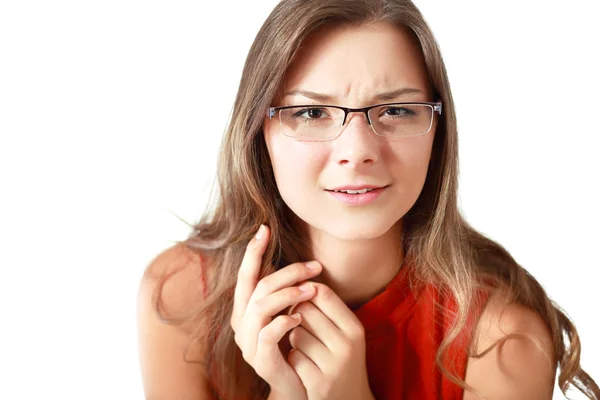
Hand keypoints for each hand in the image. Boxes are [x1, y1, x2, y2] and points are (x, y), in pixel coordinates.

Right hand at [230, 224, 322, 399]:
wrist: (295, 384)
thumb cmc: (292, 344)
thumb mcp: (286, 313)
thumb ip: (283, 292)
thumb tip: (297, 265)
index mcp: (244, 309)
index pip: (246, 275)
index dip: (253, 251)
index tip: (265, 229)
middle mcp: (240, 323)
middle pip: (258, 286)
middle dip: (287, 272)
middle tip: (315, 267)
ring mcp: (248, 342)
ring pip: (261, 307)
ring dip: (288, 294)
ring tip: (312, 290)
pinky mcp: (260, 359)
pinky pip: (267, 334)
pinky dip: (285, 322)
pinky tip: (301, 317)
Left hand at [287, 283, 374, 399]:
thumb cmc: (341, 358)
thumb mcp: (345, 333)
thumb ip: (327, 308)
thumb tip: (301, 279)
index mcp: (355, 328)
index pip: (322, 292)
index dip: (306, 292)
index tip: (302, 300)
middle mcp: (347, 345)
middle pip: (305, 310)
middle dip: (297, 316)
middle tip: (304, 328)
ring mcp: (333, 365)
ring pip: (295, 333)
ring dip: (294, 340)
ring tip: (307, 350)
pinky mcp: (318, 383)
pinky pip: (292, 356)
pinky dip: (293, 359)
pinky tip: (304, 367)